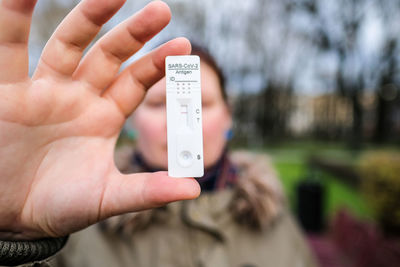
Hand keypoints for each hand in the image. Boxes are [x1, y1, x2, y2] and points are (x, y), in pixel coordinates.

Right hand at [0, 0, 199, 240]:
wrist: (11, 216)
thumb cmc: (59, 206)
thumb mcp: (107, 197)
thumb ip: (148, 191)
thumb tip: (195, 189)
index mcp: (103, 117)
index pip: (136, 82)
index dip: (157, 64)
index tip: (184, 46)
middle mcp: (77, 97)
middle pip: (109, 55)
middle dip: (133, 34)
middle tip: (162, 10)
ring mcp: (43, 90)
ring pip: (68, 43)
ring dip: (89, 15)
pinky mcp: (8, 92)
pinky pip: (9, 46)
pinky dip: (14, 16)